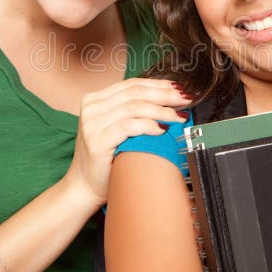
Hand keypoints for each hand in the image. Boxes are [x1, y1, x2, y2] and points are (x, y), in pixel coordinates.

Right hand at [64, 78, 191, 206]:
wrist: (85, 186)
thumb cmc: (106, 158)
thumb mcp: (115, 127)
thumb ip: (131, 112)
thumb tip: (168, 100)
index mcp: (95, 99)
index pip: (132, 84)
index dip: (158, 84)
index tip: (179, 88)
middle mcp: (91, 108)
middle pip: (136, 93)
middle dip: (165, 94)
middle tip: (186, 98)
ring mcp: (93, 123)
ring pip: (135, 107)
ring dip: (162, 110)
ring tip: (179, 116)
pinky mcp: (97, 140)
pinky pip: (129, 126)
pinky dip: (149, 126)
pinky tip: (163, 129)